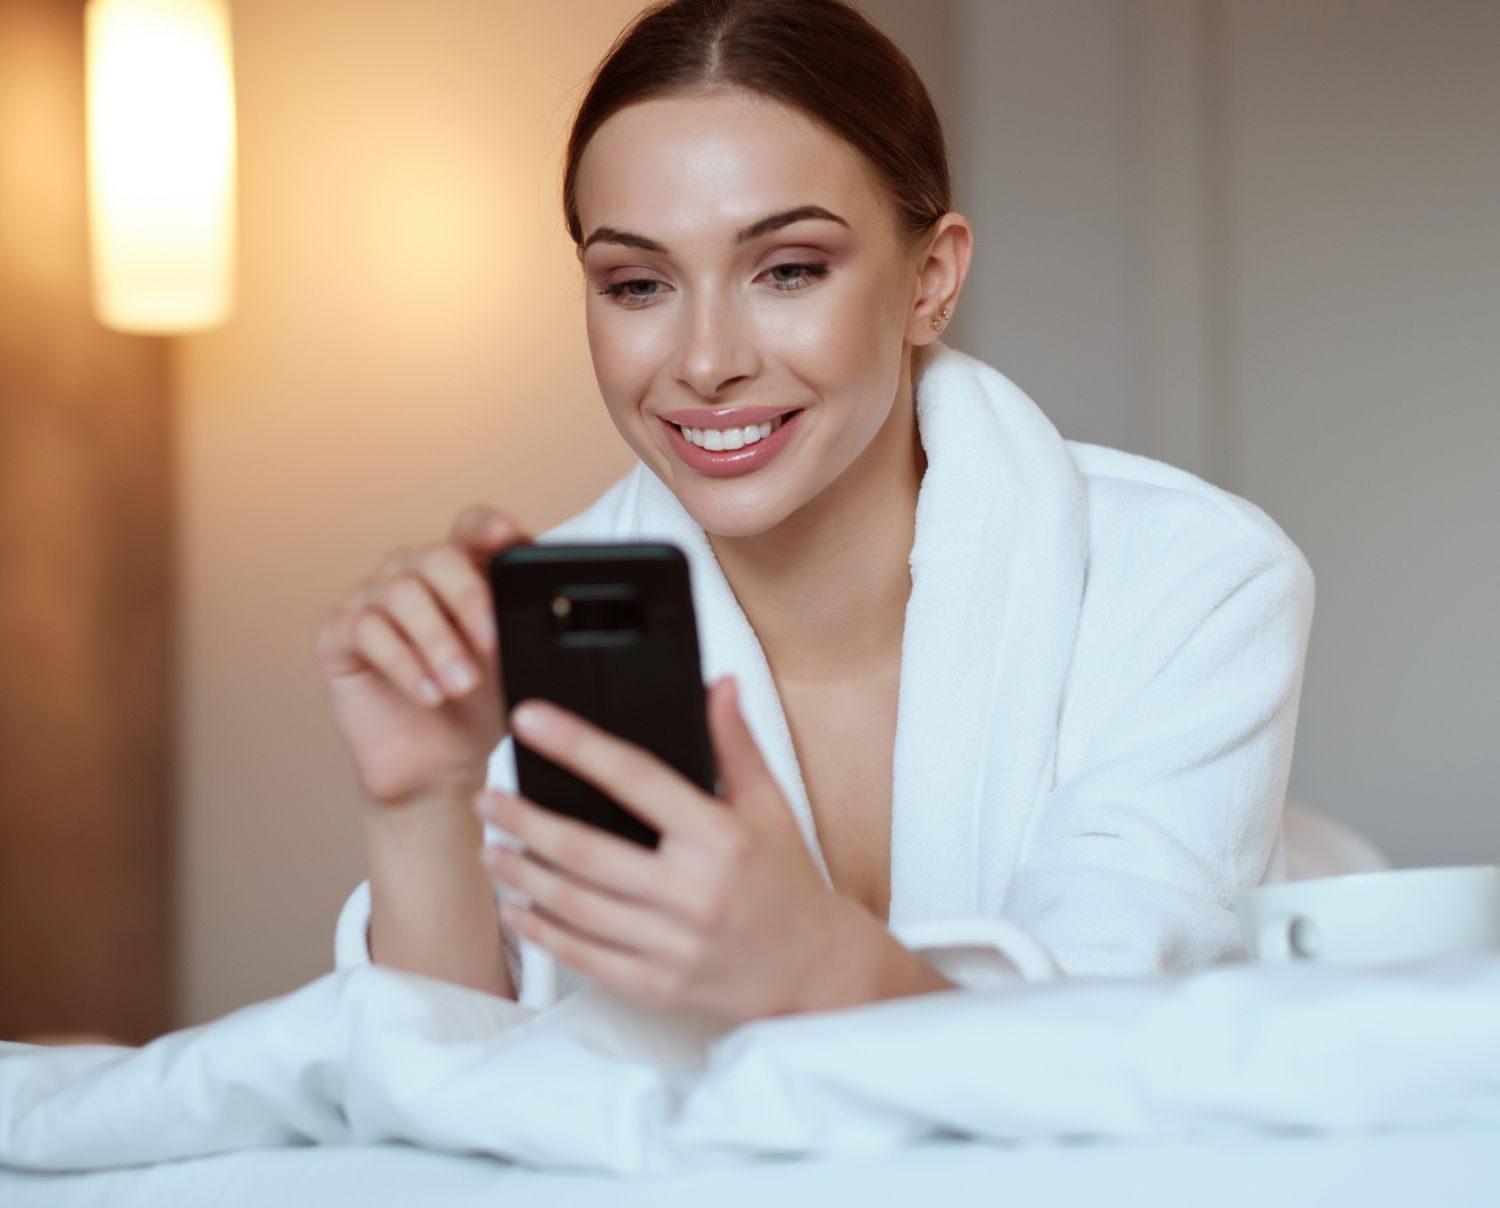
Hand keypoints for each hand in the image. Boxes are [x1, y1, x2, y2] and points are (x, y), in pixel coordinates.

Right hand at [314, 504, 531, 807]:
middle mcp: (411, 575)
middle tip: (492, 642)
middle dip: (469, 597)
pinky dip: (402, 662)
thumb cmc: (477, 706)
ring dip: (438, 641)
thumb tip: (544, 606)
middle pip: (436, 557)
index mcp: (458, 572)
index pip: (470, 528)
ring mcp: (370, 599)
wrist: (438, 765)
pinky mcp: (336, 633)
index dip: (488, 528)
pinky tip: (428, 694)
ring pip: (401, 594)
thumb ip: (522, 625)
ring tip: (462, 686)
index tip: (510, 538)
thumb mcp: (513, 665)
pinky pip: (364, 628)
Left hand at [477, 675, 863, 1022]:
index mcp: (720, 838)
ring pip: (575, 905)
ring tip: (491, 850)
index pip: (635, 778)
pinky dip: (543, 932)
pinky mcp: (658, 984)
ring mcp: (674, 944)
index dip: (577, 745)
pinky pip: (585, 957)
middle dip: (525, 821)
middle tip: (488, 798)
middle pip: (585, 850)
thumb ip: (735, 745)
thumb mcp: (771, 805)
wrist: (816, 970)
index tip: (530, 720)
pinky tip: (517, 908)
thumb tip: (717, 683)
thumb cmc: (788, 879)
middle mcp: (694, 891)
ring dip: (522, 875)